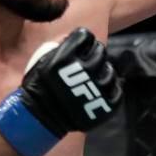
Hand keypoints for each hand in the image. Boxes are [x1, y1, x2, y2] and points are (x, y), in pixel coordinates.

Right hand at [0, 28, 123, 155]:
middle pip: (100, 50)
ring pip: (110, 70)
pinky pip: (117, 90)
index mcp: (67, 56)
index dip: (83, 41)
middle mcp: (84, 70)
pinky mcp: (106, 104)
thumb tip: (74, 36)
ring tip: (90, 80)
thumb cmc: (39, 86)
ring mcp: (97, 88)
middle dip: (93, 54)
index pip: (86, 36)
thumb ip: (60, 45)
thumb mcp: (42, 59)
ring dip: (102, 72)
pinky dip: (110, 89)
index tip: (79, 48)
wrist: (40, 118)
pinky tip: (98, 91)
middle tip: (85, 64)